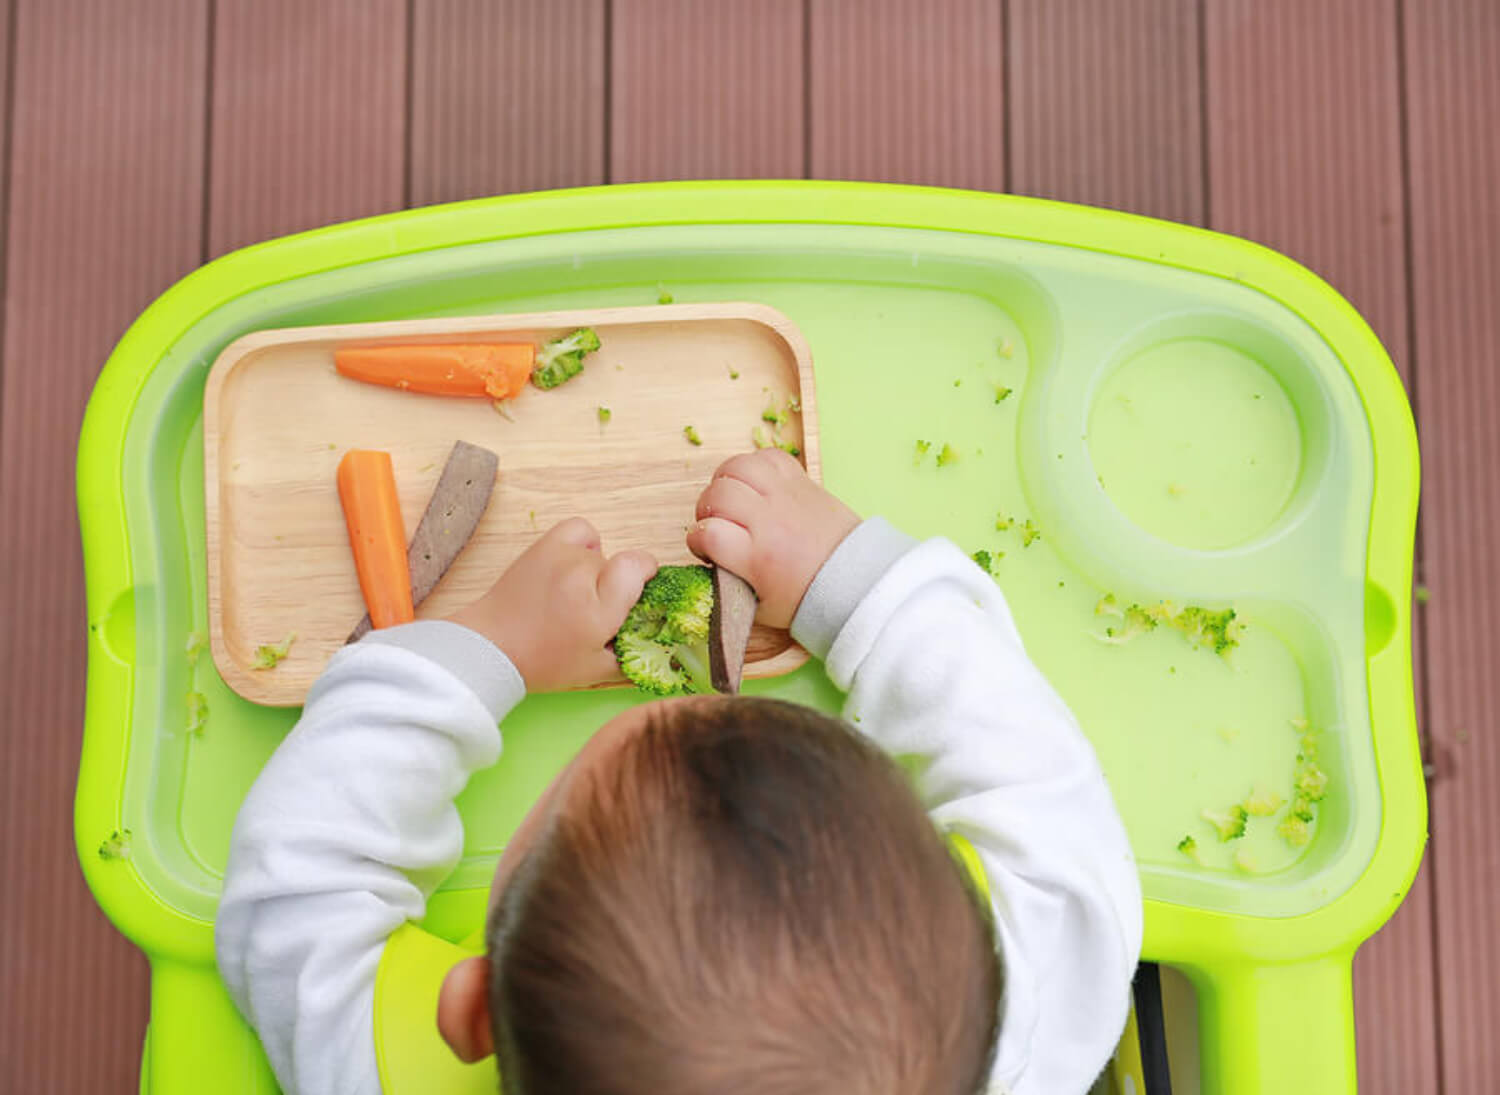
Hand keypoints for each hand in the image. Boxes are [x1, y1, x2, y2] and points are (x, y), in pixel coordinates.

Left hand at [448, 518, 656, 691]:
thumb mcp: (596, 671)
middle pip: (618, 564)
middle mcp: (582, 574)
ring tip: (575, 592)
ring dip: (595, 570)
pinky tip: (574, 565)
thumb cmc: (542, 663)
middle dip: (613, 586)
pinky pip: (580, 530)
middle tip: (592, 611)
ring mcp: (561, 556)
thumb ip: (632, 654)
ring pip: (599, 552)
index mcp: (599, 608)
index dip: (645, 575)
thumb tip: (657, 637)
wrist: (491, 648)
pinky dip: (584, 543)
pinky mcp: (544, 547)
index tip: (635, 594)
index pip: (639, 565)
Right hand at [686, 450, 859, 628]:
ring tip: (730, 500)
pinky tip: (753, 485)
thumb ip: (729, 585)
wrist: (855, 581)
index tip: (705, 549)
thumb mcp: (760, 606)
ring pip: (738, 466)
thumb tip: (707, 565)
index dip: (697, 540)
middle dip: (706, 509)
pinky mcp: (802, 481)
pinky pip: (767, 456)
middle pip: (718, 494)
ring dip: (724, 481)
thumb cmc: (807, 597)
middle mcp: (771, 521)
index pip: (708, 532)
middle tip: (717, 524)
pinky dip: (753, 466)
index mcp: (759, 558)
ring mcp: (787, 496)